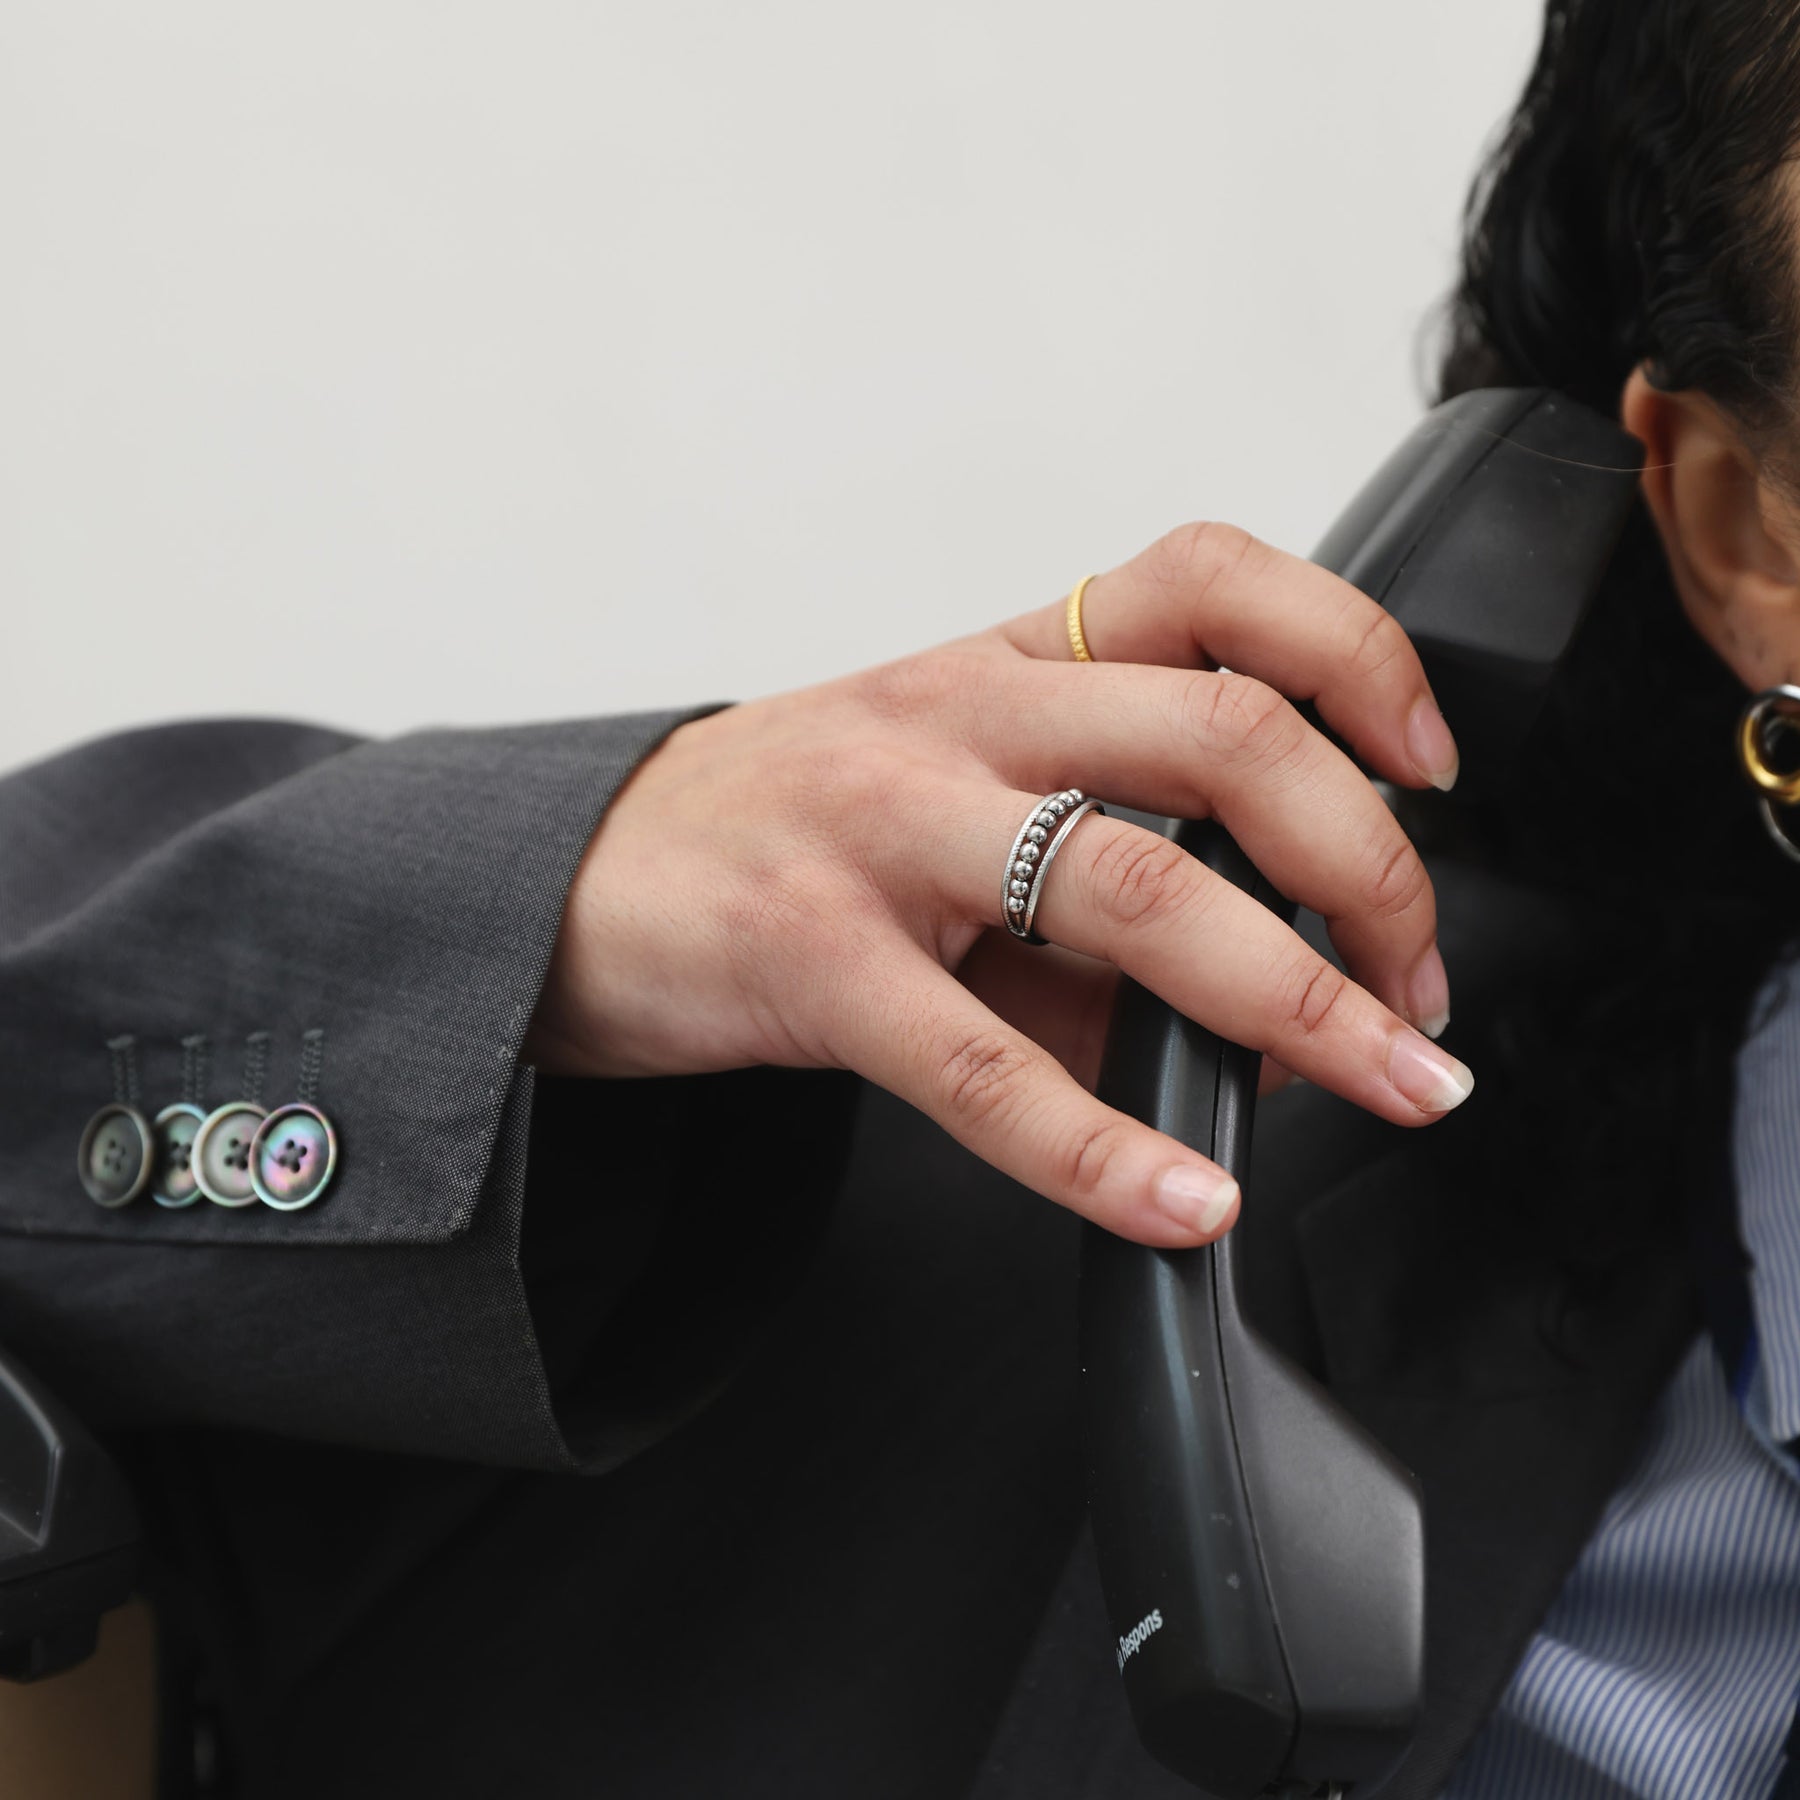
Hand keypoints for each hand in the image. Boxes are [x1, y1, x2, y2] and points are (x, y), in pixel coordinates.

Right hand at [525, 523, 1471, 1247]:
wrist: (572, 879)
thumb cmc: (782, 837)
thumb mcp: (952, 817)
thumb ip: (1109, 900)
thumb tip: (1282, 1018)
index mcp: (1002, 663)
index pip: (1209, 583)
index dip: (1355, 655)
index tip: (1429, 765)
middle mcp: (955, 715)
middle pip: (1221, 732)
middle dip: (1366, 862)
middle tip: (1418, 982)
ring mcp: (880, 827)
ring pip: (1131, 883)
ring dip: (1295, 996)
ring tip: (1384, 1080)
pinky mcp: (809, 953)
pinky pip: (981, 1062)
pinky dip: (1103, 1144)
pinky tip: (1182, 1200)